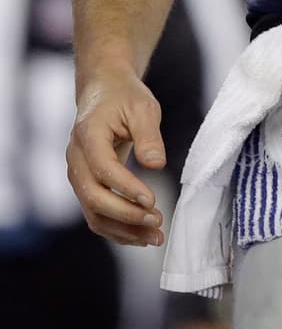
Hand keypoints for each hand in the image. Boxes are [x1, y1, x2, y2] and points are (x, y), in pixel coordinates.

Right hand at [67, 67, 167, 245]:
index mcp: (87, 135)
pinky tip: (141, 236)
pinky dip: (118, 228)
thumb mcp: (143, 107)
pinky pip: (97, 214)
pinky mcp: (87, 185)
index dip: (126, 188)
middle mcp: (76, 159)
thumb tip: (155, 165)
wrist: (102, 91)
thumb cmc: (124, 97)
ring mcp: (78, 175)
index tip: (152, 200)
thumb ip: (148, 136)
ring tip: (155, 237)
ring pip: (93, 212)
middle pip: (93, 197)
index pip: (103, 169)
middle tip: (157, 221)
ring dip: (123, 229)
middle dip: (125, 214)